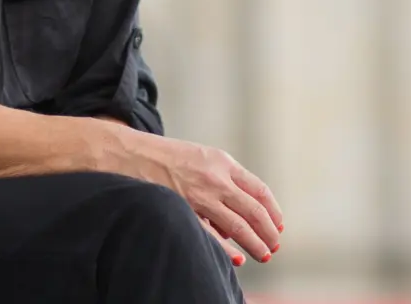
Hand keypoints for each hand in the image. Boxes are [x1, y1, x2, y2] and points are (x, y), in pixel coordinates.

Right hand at [106, 130, 282, 263]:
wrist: (131, 153)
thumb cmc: (166, 156)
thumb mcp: (201, 157)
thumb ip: (222, 178)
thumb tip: (239, 211)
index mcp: (222, 161)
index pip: (259, 189)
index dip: (272, 210)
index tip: (278, 224)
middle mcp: (215, 178)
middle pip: (253, 210)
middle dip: (268, 231)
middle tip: (274, 245)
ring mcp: (200, 195)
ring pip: (238, 225)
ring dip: (255, 243)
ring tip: (263, 254)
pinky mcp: (184, 209)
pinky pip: (211, 234)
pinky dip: (227, 249)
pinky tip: (237, 258)